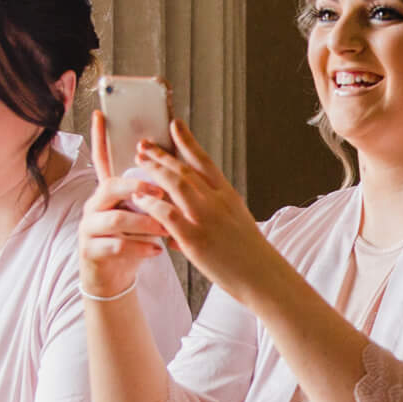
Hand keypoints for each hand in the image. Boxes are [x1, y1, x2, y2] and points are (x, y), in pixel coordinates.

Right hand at [79, 112, 172, 298]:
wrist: (115, 277)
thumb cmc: (133, 240)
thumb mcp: (140, 212)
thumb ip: (148, 191)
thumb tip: (170, 163)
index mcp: (109, 191)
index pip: (102, 159)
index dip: (100, 138)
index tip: (102, 115)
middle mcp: (95, 204)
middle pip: (111, 186)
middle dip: (136, 187)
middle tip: (160, 193)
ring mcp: (89, 227)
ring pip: (114, 218)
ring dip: (143, 223)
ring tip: (165, 230)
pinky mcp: (91, 251)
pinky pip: (114, 246)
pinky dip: (138, 248)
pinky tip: (156, 251)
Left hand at [124, 120, 290, 306]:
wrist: (264, 277)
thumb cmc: (249, 254)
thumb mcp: (234, 224)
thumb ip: (209, 217)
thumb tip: (178, 224)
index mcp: (228, 195)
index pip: (204, 161)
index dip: (187, 141)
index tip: (174, 124)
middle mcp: (217, 201)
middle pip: (185, 169)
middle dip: (161, 154)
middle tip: (143, 144)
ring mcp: (206, 219)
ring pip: (175, 184)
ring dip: (154, 170)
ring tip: (138, 162)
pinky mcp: (195, 239)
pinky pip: (167, 214)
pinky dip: (152, 204)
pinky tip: (139, 199)